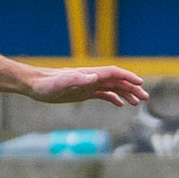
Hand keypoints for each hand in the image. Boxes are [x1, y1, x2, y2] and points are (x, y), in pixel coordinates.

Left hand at [27, 65, 148, 107]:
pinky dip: (113, 98)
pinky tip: (120, 104)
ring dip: (126, 93)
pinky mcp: (83, 92)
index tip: (140, 84)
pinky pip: (102, 94)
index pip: (114, 73)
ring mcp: (88, 85)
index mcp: (89, 75)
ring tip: (137, 103)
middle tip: (145, 98)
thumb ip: (76, 79)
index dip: (128, 77)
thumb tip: (95, 77)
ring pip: (112, 87)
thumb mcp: (59, 84)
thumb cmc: (45, 85)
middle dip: (132, 87)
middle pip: (117, 80)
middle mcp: (91, 78)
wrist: (34, 85)